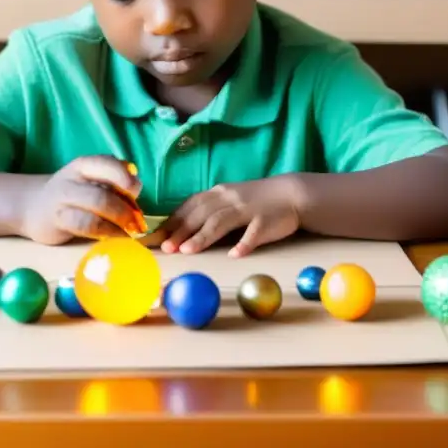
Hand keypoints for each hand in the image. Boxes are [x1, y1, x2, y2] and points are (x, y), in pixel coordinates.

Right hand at [17, 156, 145, 244]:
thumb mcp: (90, 180)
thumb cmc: (73, 194)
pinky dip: (105, 232)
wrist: (33, 207)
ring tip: (129, 231)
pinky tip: (113, 236)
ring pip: (93, 209)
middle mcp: (72, 179)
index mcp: (84, 165)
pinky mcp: (58, 221)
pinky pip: (85, 226)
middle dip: (124, 210)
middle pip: (102, 193)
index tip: (135, 191)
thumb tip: (136, 191)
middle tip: (137, 222)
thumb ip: (113, 182)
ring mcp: (62, 200)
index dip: (124, 176)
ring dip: (117, 222)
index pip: (106, 163)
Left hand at [159, 176, 302, 256]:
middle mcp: (230, 199)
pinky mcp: (266, 221)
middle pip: (201, 214)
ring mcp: (248, 209)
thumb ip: (208, 210)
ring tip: (188, 250)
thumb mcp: (228, 198)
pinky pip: (254, 233)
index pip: (190, 206)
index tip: (156, 236)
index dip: (173, 221)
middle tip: (166, 247)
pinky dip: (244, 244)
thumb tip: (179, 228)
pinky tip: (235, 254)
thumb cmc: (254, 200)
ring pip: (222, 222)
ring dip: (203, 236)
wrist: (291, 193)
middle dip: (182, 230)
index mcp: (218, 193)